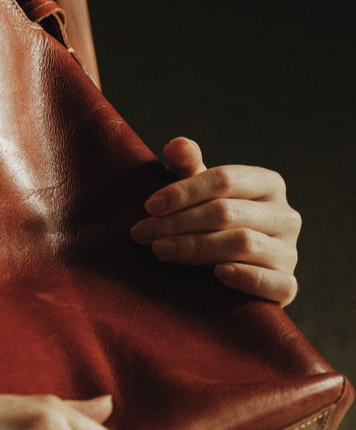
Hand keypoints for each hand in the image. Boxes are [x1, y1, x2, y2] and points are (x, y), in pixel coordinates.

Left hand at [130, 137, 300, 305]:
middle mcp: (284, 215)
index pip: (223, 179)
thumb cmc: (210, 223)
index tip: (149, 207)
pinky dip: (245, 277)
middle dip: (177, 223)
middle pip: (226, 212)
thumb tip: (177, 145)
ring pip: (243, 243)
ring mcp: (288, 251)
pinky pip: (273, 282)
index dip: (183, 192)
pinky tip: (218, 274)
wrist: (235, 269)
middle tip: (142, 233)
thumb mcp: (199, 193)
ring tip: (161, 250)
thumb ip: (187, 168)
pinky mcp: (287, 284)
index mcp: (266, 183)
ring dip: (195, 247)